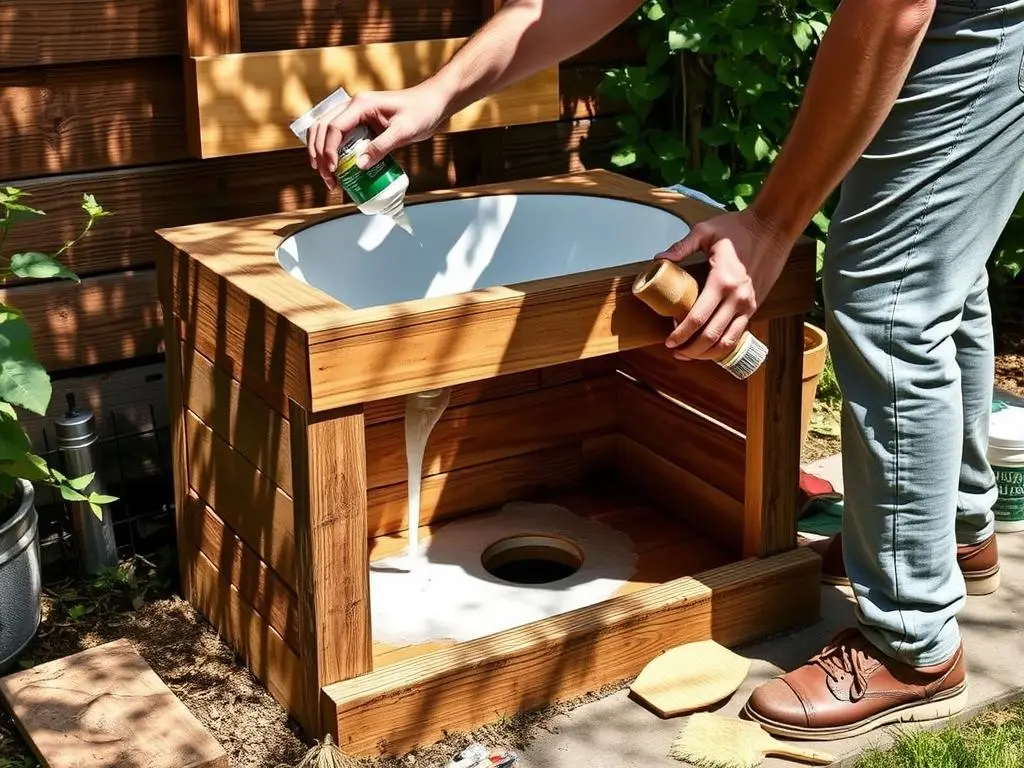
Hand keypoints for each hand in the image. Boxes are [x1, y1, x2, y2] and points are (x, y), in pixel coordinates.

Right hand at [307, 83, 450, 190]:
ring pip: (325, 131)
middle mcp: (353, 107)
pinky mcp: (360, 123)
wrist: (433, 103)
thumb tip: (358, 166)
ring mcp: (355, 114)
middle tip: (328, 178)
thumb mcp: (402, 132)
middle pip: (322, 128)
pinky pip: (339, 136)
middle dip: (320, 154)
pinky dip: (332, 151)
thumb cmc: (421, 112)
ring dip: (321, 153)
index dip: (328, 150)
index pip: (334, 128)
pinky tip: (336, 168)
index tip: (334, 170)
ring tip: (328, 176)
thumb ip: (380, 148)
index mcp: (360, 104)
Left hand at [656, 208, 792, 361]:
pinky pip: (738, 334)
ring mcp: (748, 305)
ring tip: (690, 354)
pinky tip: (709, 346)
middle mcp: (737, 298)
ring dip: (707, 353)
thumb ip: (681, 247)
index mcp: (722, 281)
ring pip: (727, 341)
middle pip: (711, 336)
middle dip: (691, 349)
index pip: (698, 317)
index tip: (668, 341)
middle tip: (675, 351)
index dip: (681, 333)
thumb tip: (658, 259)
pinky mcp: (755, 307)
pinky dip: (723, 345)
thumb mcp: (705, 231)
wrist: (773, 228)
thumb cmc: (738, 228)